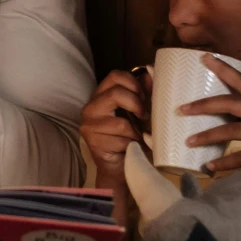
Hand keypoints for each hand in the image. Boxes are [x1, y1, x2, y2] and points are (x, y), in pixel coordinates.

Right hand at [80, 67, 149, 190]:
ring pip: (121, 122)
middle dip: (136, 105)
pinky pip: (120, 141)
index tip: (144, 96)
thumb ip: (144, 93)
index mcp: (101, 96)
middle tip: (143, 116)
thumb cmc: (130, 137)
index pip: (115, 76)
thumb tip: (151, 73)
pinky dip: (131, 145)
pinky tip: (129, 148)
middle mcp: (90, 108)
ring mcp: (89, 125)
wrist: (121, 167)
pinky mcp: (93, 142)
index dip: (133, 83)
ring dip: (134, 132)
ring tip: (136, 137)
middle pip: (116, 93)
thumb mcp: (140, 112)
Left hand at [180, 59, 240, 182]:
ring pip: (233, 131)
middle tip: (181, 109)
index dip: (223, 69)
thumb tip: (219, 117)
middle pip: (231, 103)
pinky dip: (224, 163)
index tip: (203, 57)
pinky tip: (209, 166)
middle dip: (203, 105)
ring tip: (189, 141)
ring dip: (208, 136)